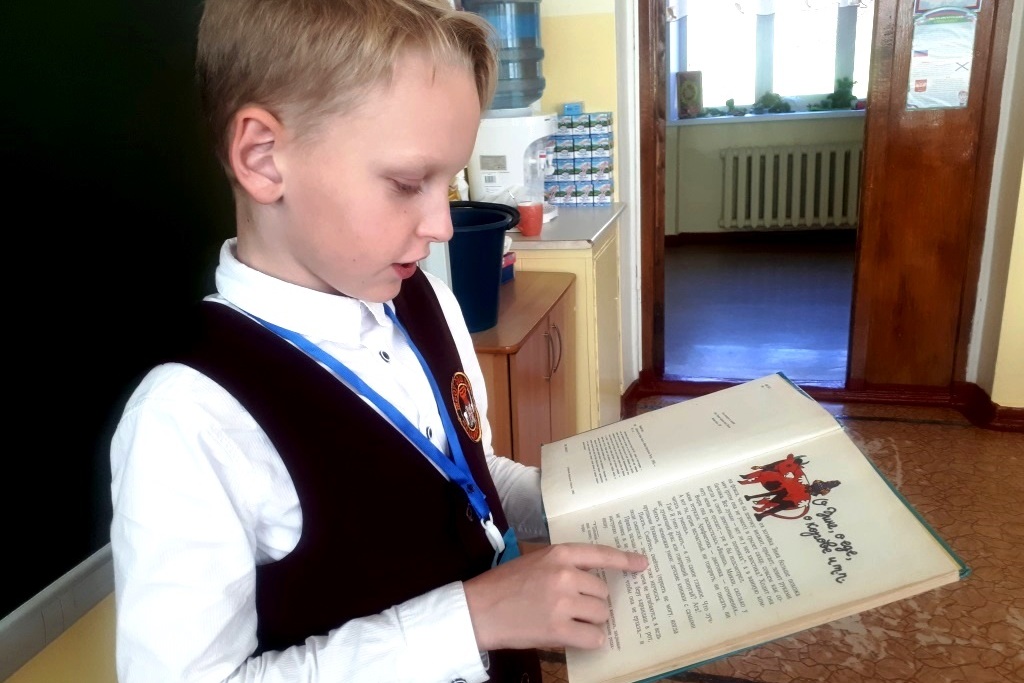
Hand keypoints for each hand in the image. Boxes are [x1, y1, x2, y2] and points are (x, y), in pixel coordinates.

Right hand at [463, 542, 647, 651]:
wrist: (479, 610)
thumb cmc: (504, 585)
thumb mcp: (535, 562)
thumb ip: (563, 566)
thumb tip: (593, 581)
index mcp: (559, 554)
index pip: (601, 554)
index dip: (625, 560)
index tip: (642, 565)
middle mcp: (565, 575)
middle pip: (602, 592)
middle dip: (593, 603)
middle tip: (573, 608)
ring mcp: (563, 602)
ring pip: (600, 615)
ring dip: (591, 622)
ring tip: (570, 622)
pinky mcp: (558, 629)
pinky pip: (592, 637)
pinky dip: (589, 640)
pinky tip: (575, 637)